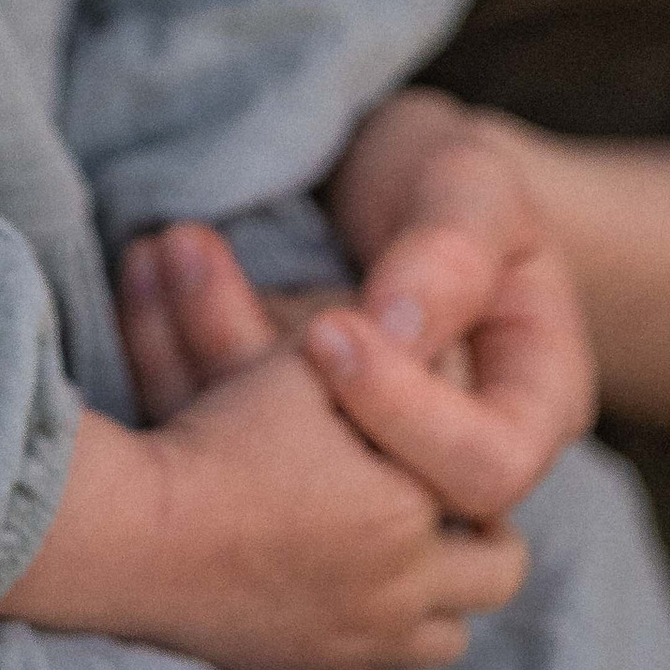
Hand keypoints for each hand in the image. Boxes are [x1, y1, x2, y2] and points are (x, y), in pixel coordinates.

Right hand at [0, 356, 524, 669]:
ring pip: (444, 642)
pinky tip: (344, 613)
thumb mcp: (304, 365)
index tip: (450, 443)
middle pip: (498, 576)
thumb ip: (378, 343)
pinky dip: (372, 656)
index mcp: (412, 510)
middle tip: (445, 509)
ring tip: (399, 560)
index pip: (491, 490)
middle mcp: (402, 590)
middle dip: (483, 541)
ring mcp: (357, 646)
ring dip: (436, 602)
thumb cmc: (219, 439)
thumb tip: (434, 314)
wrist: (135, 533)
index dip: (478, 463)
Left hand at [120, 146, 596, 530]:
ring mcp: (350, 466)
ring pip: (268, 462)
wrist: (397, 180)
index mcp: (527, 412)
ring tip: (156, 248)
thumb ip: (451, 255)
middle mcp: (441, 466)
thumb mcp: (474, 191)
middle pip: (357, 490)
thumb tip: (398, 331)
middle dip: (256, 378)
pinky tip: (142, 269)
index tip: (329, 332)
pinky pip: (217, 426)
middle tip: (189, 255)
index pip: (480, 468)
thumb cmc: (453, 180)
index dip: (405, 413)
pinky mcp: (271, 448)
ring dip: (190, 350)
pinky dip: (166, 348)